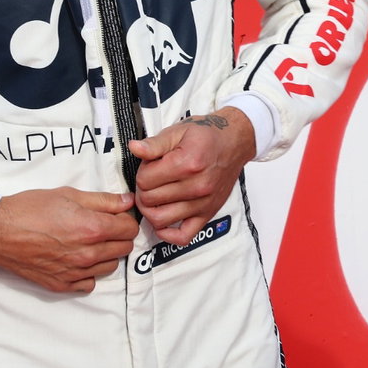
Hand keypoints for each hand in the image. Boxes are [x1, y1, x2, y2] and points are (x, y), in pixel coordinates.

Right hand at [0, 188, 138, 293]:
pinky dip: (88, 273)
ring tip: (90, 242)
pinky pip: (89, 284)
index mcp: (92, 228)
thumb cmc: (31, 209)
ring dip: (106, 254)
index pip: (130, 229)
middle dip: (119, 236)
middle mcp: (87, 254)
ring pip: (110, 267)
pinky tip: (77, 259)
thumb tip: (128, 201)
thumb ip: (104, 200)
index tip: (117, 215)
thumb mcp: (69, 194)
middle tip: (104, 226)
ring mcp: (75, 273)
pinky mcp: (61, 285)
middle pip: (124, 249)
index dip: (125, 219)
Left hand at [129, 108, 255, 244]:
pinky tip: (162, 222)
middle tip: (151, 179)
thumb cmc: (206, 135)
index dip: (141, 171)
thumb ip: (155, 143)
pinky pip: (183, 236)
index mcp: (187, 163)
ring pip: (160, 219)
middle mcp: (196, 186)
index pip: (145, 180)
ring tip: (154, 196)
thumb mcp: (178, 131)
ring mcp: (202, 203)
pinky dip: (168, 235)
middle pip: (150, 200)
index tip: (149, 166)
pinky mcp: (208, 214)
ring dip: (150, 209)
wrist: (234, 141)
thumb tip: (134, 148)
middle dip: (143, 189)